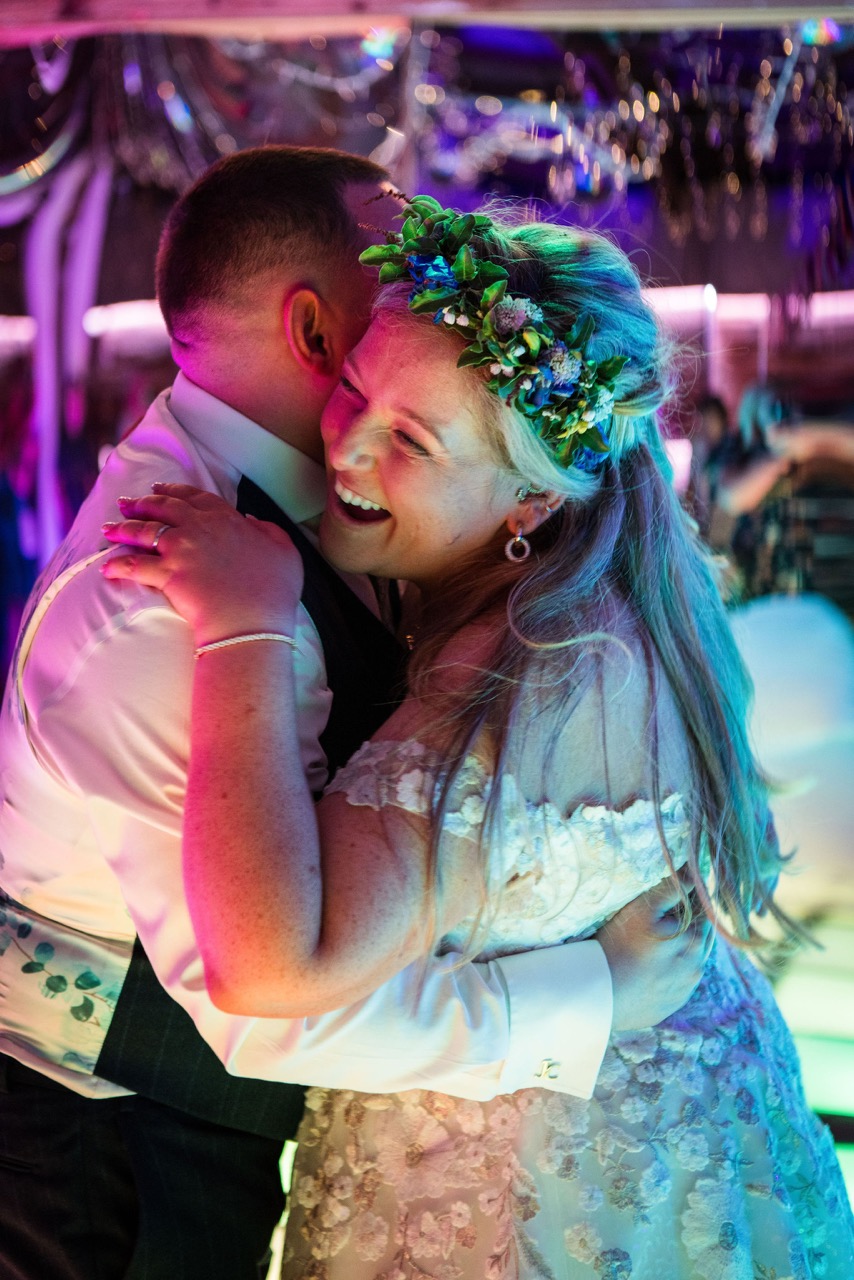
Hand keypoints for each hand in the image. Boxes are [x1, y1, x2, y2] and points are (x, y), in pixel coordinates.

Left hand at [100, 483, 303, 645]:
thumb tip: (249, 519)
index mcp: (226, 518)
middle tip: (126, 504)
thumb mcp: (285, 550)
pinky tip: (106, 567)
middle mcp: (199, 527)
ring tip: (108, 529)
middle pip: (161, 508)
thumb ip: (267, 529)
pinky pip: (134, 566)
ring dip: (122, 528)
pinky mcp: (167, 575)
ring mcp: (180, 550)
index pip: (194, 497)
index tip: (159, 490)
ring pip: (142, 532)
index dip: (174, 491)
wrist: (254, 622)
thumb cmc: (275, 591)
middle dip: (140, 503)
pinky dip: (118, 565)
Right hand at [596, 875, 711, 1030]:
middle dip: (684, 928)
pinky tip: (646, 970)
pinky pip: (673, 985)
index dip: (688, 902)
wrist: (597, 993)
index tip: (672, 899)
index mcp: (695, 942)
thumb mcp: (642, 909)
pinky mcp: (668, 1007)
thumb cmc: (619, 946)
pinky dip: (666, 975)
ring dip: (676, 952)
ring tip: (651, 948)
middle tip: (659, 921)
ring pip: (686, 964)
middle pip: (697, 939)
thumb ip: (670, 889)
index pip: (702, 913)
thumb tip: (691, 876)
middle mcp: (696, 970)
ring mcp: (683, 992)